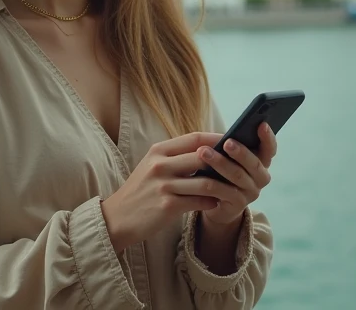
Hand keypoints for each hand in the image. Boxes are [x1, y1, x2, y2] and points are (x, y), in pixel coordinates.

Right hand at [101, 132, 224, 252]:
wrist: (117, 218)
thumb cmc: (141, 191)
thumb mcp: (153, 166)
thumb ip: (176, 156)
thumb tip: (208, 150)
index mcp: (158, 151)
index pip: (194, 138)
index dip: (217, 139)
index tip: (234, 141)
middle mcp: (160, 165)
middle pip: (203, 156)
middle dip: (224, 161)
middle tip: (239, 166)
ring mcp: (163, 185)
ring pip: (204, 181)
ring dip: (222, 185)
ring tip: (231, 187)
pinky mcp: (167, 205)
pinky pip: (199, 201)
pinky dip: (211, 202)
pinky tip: (217, 202)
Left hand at [196, 122, 276, 225]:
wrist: (214, 202)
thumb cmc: (221, 172)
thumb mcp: (229, 157)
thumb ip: (232, 146)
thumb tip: (224, 134)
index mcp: (262, 161)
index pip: (269, 149)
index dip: (268, 137)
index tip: (262, 124)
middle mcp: (261, 177)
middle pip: (254, 163)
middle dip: (240, 152)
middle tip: (226, 142)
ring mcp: (251, 192)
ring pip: (237, 175)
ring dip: (220, 163)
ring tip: (203, 152)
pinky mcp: (238, 204)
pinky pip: (225, 191)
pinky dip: (212, 182)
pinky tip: (199, 175)